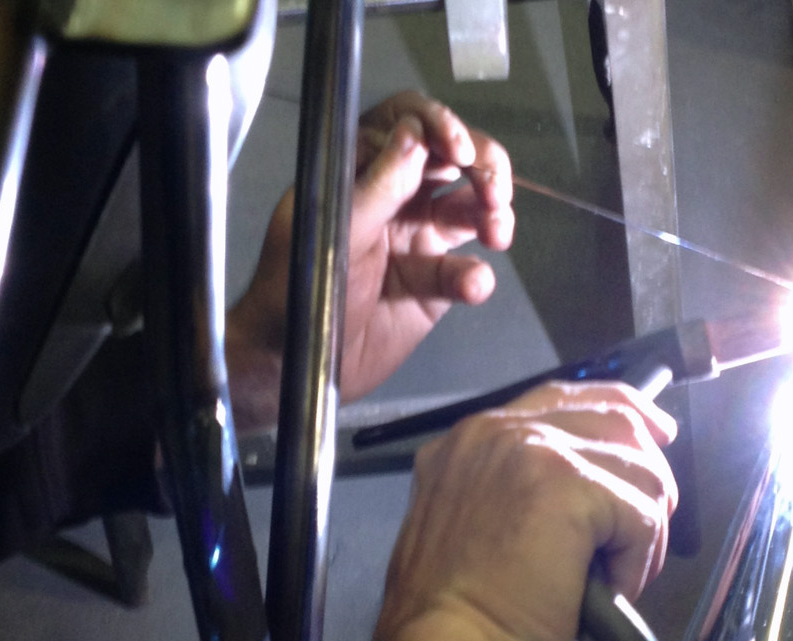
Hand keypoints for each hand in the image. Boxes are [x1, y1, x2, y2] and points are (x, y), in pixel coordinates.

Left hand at [226, 91, 514, 429]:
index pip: (408, 123)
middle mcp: (393, 195)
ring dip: (493, 212)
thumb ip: (375, 187)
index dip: (440, 127)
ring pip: (471, 207)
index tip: (458, 151)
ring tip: (497, 232)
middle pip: (452, 157)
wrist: (294, 365)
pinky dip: (476, 275)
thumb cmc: (295, 292)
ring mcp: (416, 238)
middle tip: (494, 188)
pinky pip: (467, 268)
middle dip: (483, 164)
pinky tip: (472, 285)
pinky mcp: (434, 283)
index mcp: (358, 171)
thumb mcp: (335, 234)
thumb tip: (414, 136)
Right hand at [346, 382, 678, 640]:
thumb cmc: (452, 619)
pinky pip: (642, 510)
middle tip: (658, 512)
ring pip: (637, 465)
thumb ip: (511, 491)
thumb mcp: (468, 528)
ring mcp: (531, 451)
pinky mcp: (568, 485)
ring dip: (642, 529)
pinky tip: (609, 590)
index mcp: (471, 441)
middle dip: (648, 463)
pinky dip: (638, 559)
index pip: (562, 399)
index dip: (617, 415)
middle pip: (611, 414)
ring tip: (614, 579)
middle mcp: (496, 431)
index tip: (651, 438)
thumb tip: (579, 495)